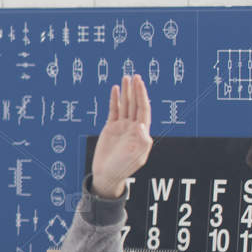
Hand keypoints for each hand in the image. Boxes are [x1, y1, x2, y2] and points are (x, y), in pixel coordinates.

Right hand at [91, 74, 154, 199]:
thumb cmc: (123, 168)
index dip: (142, 95)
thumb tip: (142, 125)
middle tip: (134, 76)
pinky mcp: (111, 128)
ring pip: (125, 105)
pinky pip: (114, 111)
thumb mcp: (136, 156)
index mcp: (142, 132)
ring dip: (126, 92)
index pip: (143, 109)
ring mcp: (122, 127)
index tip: (139, 83)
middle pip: (135, 104)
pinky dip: (115, 100)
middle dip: (135, 90)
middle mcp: (133, 127)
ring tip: (125, 78)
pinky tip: (115, 90)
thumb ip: (141, 141)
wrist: (107, 175)